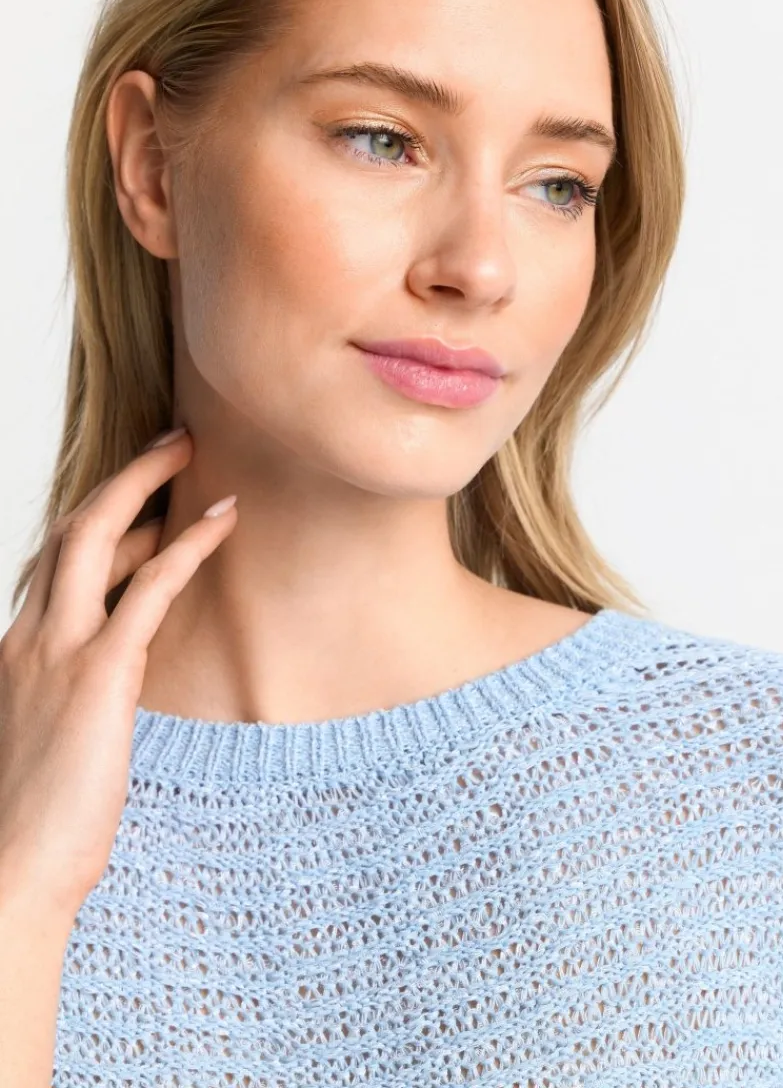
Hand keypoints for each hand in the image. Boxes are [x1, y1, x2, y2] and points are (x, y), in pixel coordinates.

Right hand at [0, 429, 236, 922]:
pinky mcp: (101, 672)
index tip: (142, 504)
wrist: (11, 872)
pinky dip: (188, 545)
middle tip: (170, 447)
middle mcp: (30, 634)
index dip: (102, 523)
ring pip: (97, 534)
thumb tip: (114, 679)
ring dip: (146, 482)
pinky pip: (149, 588)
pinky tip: (225, 520)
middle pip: (70, 528)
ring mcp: (60, 648)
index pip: (54, 561)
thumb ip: (73, 696)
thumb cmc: (34, 819)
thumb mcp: (48, 738)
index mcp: (16, 649)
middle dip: (121, 478)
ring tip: (191, 451)